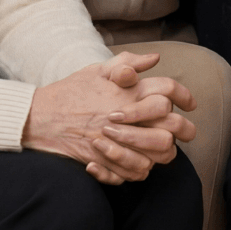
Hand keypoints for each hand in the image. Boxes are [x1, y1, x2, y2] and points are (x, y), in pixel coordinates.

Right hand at [24, 53, 195, 184]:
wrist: (40, 118)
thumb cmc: (70, 92)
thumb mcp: (97, 70)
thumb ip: (127, 63)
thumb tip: (154, 58)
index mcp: (127, 91)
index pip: (167, 89)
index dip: (184, 95)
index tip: (190, 103)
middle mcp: (127, 115)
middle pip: (172, 124)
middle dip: (183, 128)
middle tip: (182, 131)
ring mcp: (118, 139)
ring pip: (160, 151)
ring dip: (164, 149)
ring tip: (161, 146)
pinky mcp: (108, 160)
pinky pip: (138, 171)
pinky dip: (143, 168)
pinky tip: (140, 160)